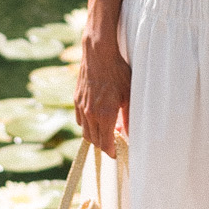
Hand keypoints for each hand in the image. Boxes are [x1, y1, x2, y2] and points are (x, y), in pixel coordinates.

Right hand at [75, 32, 130, 158]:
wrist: (98, 53)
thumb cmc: (117, 72)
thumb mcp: (129, 94)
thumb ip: (130, 117)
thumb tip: (132, 134)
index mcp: (104, 115)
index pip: (106, 144)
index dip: (112, 152)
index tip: (118, 154)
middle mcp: (90, 114)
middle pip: (95, 141)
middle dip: (105, 145)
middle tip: (117, 141)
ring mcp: (81, 107)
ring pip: (85, 131)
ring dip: (96, 135)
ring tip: (108, 129)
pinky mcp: (76, 100)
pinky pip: (79, 120)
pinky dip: (87, 125)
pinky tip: (97, 119)